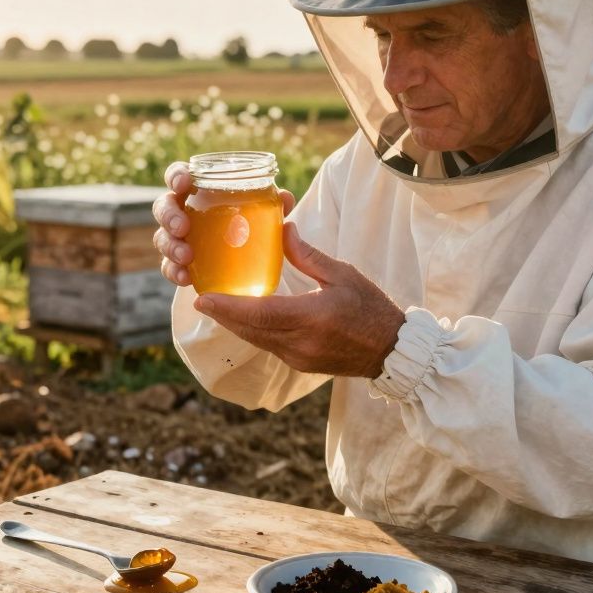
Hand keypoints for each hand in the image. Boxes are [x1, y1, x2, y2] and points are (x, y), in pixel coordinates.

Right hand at [151, 161, 294, 286]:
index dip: (176, 175)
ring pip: (162, 238)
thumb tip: (284, 197)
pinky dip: (174, 272)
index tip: (184, 183)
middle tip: (183, 227)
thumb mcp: (267, 215)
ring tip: (187, 256)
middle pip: (164, 206)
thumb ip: (275, 206)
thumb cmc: (253, 225)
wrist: (251, 259)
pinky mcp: (181, 263)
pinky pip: (170, 267)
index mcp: (199, 191)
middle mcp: (184, 211)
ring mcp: (179, 238)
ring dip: (170, 246)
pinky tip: (186, 278)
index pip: (180, 175)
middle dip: (169, 215)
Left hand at [194, 222, 405, 377]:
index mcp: (312, 317)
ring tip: (215, 307)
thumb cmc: (371, 308)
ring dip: (235, 325)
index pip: (260, 313)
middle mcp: (300, 342)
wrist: (391, 350)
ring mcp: (299, 357)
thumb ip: (309, 255)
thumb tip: (283, 228)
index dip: (229, 307)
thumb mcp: (343, 275)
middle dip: (223, 315)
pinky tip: (243, 319)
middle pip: (250, 330)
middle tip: (201, 300)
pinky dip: (252, 332)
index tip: (204, 298)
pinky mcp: (300, 364)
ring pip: (256, 340)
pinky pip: (268, 346)